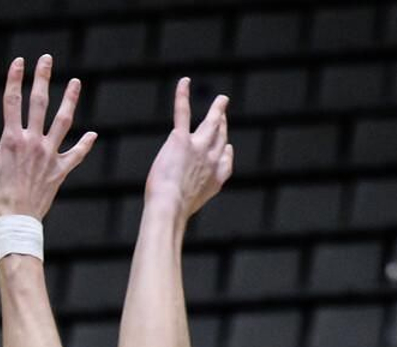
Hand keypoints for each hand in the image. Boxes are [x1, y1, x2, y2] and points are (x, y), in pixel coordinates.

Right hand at [0, 54, 95, 224]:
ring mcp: (49, 156)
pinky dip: (84, 145)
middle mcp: (33, 143)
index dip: (15, 79)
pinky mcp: (59, 172)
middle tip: (47, 59)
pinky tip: (92, 134)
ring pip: (63, 122)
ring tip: (76, 83)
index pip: (12, 101)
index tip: (19, 61)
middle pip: (40, 102)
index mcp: (12, 140)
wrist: (14, 226)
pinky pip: (75, 155)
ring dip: (70, 100)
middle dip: (43, 78)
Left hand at [143, 78, 232, 222]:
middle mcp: (211, 160)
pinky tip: (184, 82)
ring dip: (217, 110)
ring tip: (221, 101)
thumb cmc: (173, 214)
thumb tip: (182, 190)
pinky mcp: (181, 140)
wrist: (169, 209)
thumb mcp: (188, 206)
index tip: (227, 147)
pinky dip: (183, 95)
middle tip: (223, 111)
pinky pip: (183, 112)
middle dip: (223, 123)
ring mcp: (197, 147)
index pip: (225, 159)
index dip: (226, 151)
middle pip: (220, 136)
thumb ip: (191, 194)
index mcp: (216, 178)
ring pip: (211, 123)